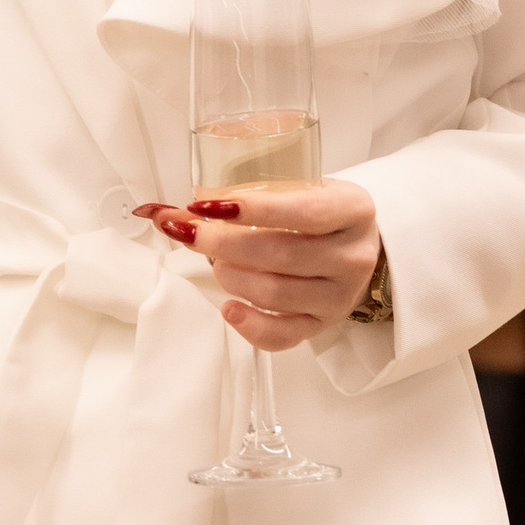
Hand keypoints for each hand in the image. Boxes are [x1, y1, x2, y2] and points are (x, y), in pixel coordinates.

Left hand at [138, 180, 380, 349]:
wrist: (362, 246)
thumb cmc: (321, 212)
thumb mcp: (299, 188)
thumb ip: (246, 194)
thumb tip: (163, 209)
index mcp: (352, 210)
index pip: (302, 212)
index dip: (251, 209)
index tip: (206, 205)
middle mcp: (352, 256)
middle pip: (279, 255)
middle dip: (222, 243)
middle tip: (190, 232)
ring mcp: (339, 296)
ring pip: (274, 294)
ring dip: (230, 276)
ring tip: (214, 260)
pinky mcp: (322, 325)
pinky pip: (282, 335)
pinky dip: (249, 325)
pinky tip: (228, 307)